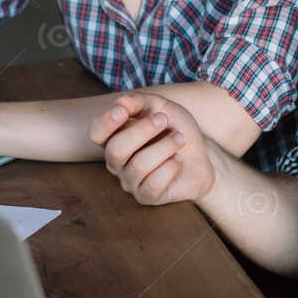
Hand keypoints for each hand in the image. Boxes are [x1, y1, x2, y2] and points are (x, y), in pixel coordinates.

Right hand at [89, 92, 215, 206]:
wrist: (201, 155)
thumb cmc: (175, 129)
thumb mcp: (162, 108)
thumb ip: (140, 102)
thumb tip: (121, 101)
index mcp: (115, 137)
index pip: (96, 133)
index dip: (106, 123)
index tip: (123, 111)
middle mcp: (117, 162)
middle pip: (115, 150)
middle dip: (143, 131)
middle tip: (164, 119)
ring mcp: (130, 181)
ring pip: (139, 165)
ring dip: (165, 146)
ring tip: (180, 138)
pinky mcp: (146, 196)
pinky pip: (153, 184)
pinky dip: (170, 167)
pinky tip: (178, 160)